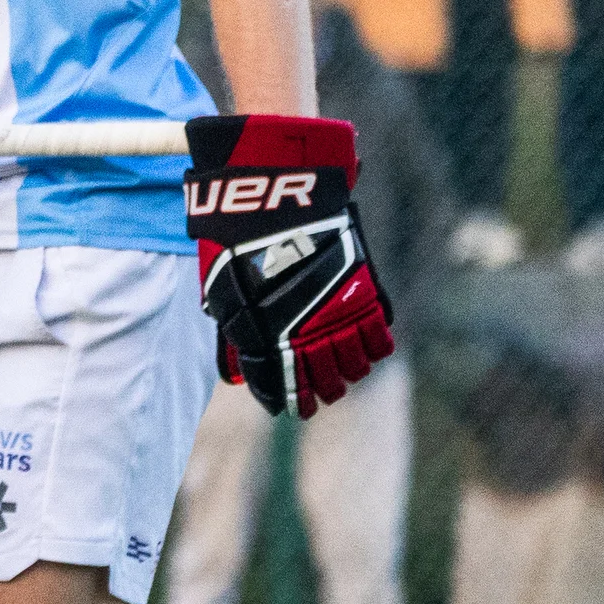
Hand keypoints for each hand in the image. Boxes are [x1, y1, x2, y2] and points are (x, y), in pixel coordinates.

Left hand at [185, 115, 394, 418]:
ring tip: (345, 370)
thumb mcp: (223, 292)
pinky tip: (367, 347)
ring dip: (350, 371)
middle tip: (324, 390)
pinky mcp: (364, 289)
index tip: (296, 406)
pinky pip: (381, 336)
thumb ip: (235, 334)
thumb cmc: (237, 242)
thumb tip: (239, 373)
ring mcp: (338, 312)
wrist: (271, 197)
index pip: (284, 386)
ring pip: (356, 365)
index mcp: (265, 335)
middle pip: (326, 381)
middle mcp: (306, 331)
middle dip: (324, 390)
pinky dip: (376, 347)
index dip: (290, 400)